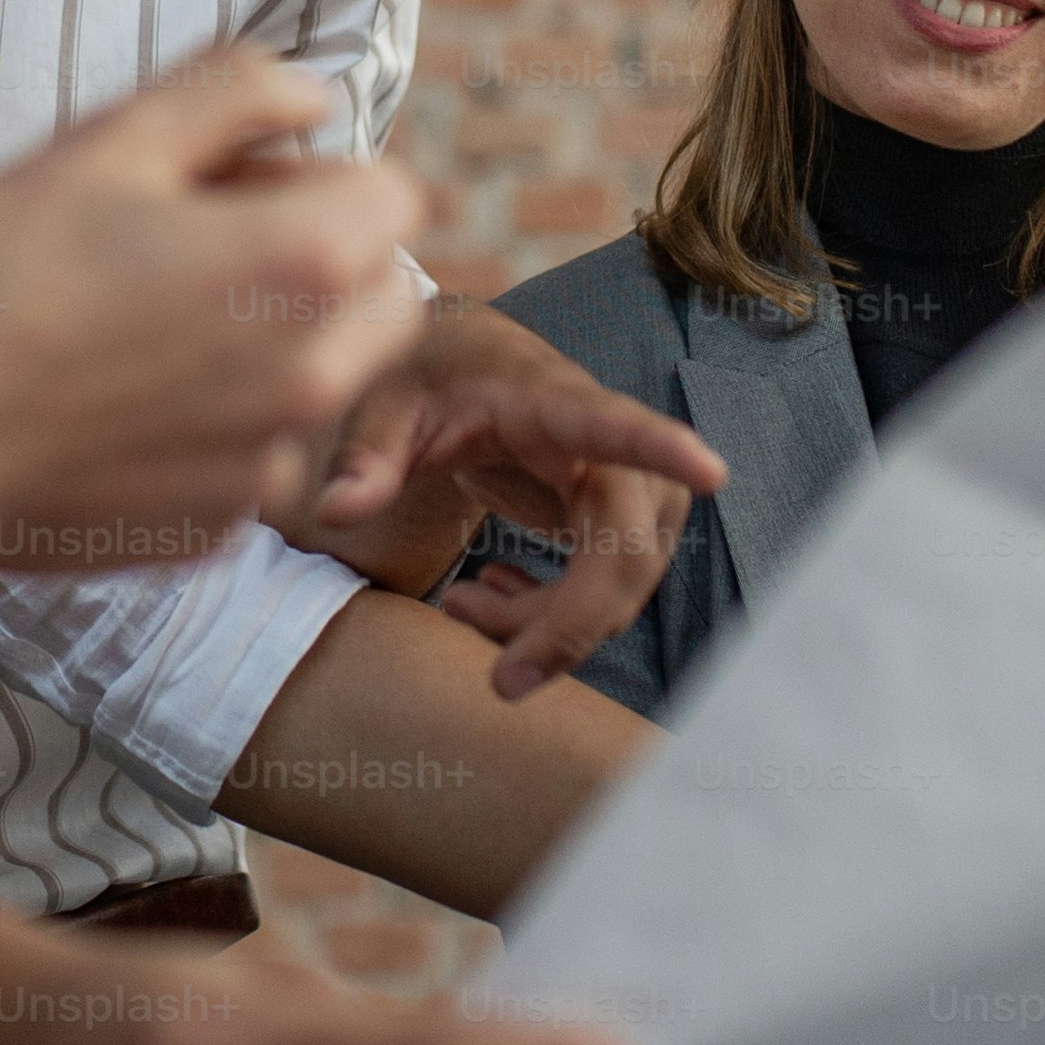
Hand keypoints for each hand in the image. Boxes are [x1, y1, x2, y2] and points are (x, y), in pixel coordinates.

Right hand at [0, 57, 433, 557]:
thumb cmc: (0, 274)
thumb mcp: (113, 138)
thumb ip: (239, 92)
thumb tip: (314, 100)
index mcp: (305, 263)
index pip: (395, 195)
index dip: (319, 174)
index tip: (237, 184)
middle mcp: (314, 374)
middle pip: (383, 296)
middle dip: (325, 263)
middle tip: (206, 249)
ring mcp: (267, 464)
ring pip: (324, 383)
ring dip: (275, 349)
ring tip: (150, 330)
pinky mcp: (218, 528)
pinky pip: (253, 456)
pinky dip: (214, 427)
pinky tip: (119, 404)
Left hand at [296, 310, 725, 695]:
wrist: (465, 361)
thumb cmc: (428, 374)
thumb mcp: (381, 404)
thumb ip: (361, 457)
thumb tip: (334, 512)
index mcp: (548, 399)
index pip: (613, 423)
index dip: (662, 447)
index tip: (711, 470)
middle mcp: (606, 444)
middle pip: (626, 550)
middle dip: (571, 626)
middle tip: (501, 683)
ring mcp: (629, 484)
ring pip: (622, 585)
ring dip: (549, 625)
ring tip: (463, 603)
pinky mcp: (625, 519)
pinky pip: (610, 591)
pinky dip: (556, 618)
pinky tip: (498, 595)